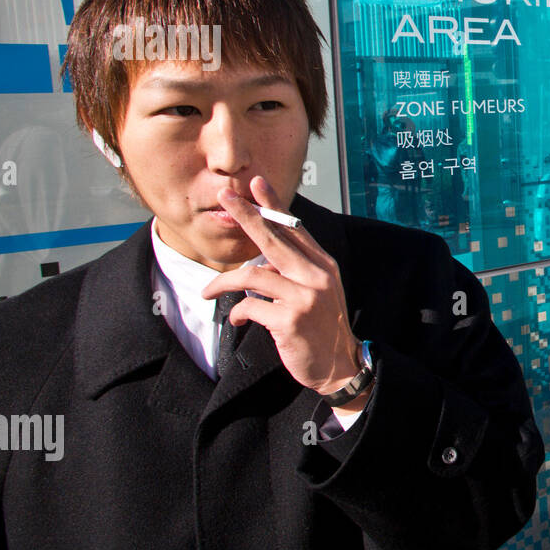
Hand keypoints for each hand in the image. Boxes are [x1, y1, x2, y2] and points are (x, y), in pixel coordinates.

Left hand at [200, 176, 361, 399]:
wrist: (341, 366)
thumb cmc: (323, 328)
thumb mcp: (318, 292)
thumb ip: (295, 271)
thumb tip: (262, 259)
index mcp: (323, 265)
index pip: (294, 228)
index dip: (274, 205)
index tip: (256, 184)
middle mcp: (316, 276)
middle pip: (274, 239)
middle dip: (246, 215)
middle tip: (225, 196)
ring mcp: (304, 297)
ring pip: (253, 275)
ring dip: (224, 282)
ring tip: (208, 291)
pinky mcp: (290, 320)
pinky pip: (251, 307)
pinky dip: (237, 312)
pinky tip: (236, 319)